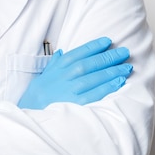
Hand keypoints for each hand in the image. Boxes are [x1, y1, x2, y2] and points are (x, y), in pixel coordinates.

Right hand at [18, 37, 132, 109]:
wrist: (28, 114)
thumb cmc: (37, 96)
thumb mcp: (43, 76)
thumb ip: (54, 64)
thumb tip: (62, 52)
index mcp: (57, 68)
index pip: (78, 53)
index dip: (94, 46)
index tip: (108, 41)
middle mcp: (64, 77)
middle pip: (90, 64)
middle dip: (109, 57)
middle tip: (124, 52)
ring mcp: (70, 91)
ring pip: (95, 77)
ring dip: (112, 71)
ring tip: (126, 67)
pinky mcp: (75, 104)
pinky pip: (95, 94)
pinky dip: (108, 87)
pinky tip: (119, 81)